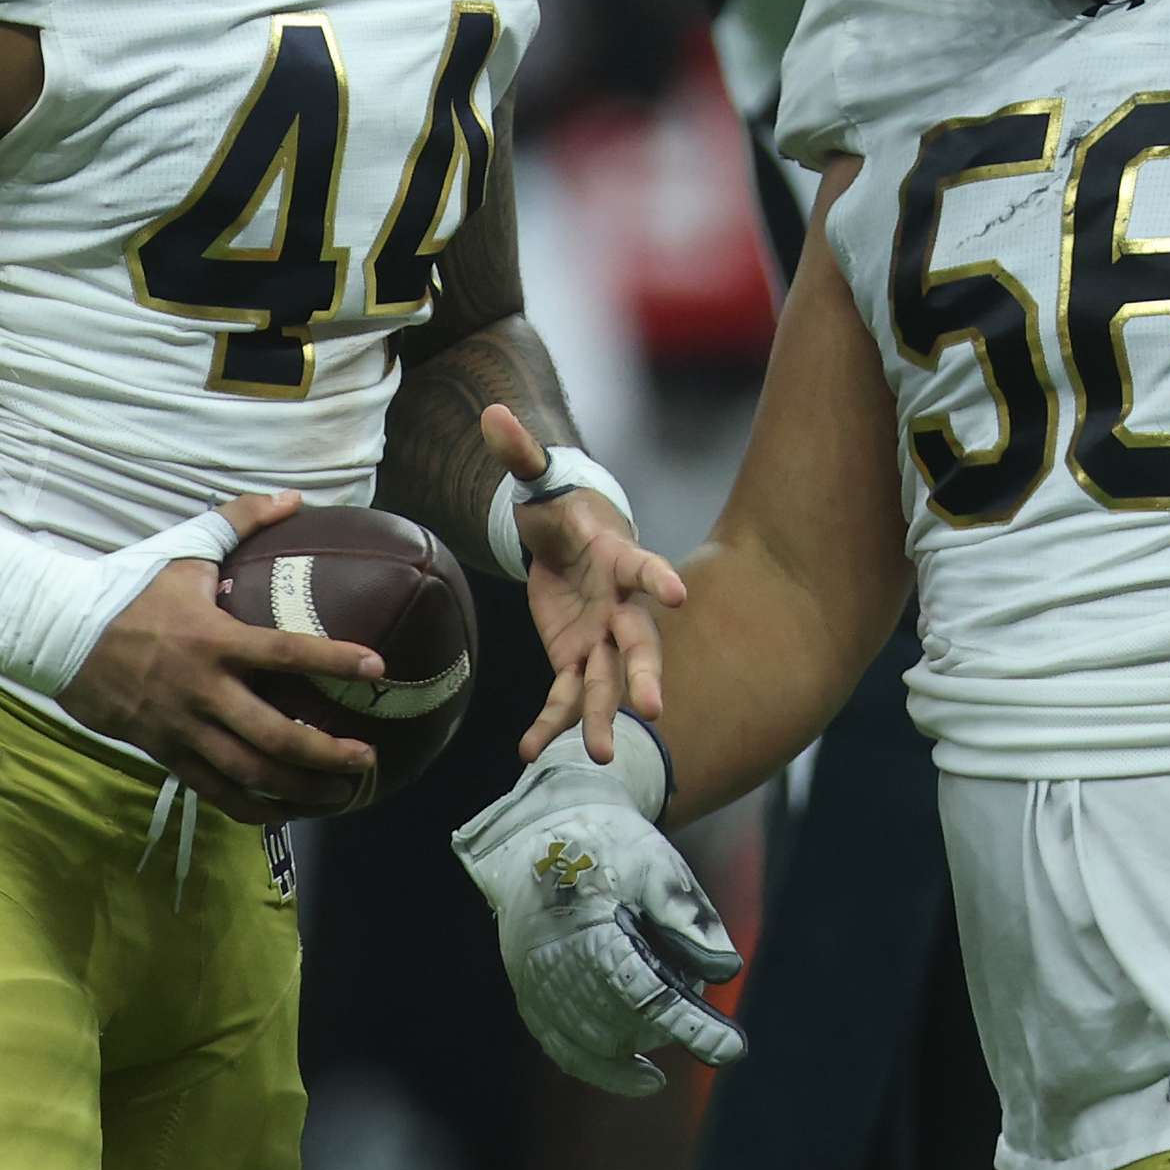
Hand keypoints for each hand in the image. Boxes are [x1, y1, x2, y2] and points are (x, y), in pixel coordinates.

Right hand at [59, 493, 385, 824]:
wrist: (58, 634)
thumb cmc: (128, 589)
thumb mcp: (185, 549)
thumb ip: (240, 519)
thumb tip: (294, 497)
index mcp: (214, 640)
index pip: (286, 652)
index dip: (333, 660)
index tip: (377, 667)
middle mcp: (202, 691)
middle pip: (273, 735)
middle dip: (325, 752)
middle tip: (366, 757)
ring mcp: (182, 728)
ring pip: (247, 773)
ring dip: (297, 788)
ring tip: (340, 793)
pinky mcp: (163, 752)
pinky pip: (212, 791)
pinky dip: (251, 808)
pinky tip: (285, 812)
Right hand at [452, 735, 745, 1095]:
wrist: (540, 828)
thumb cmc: (606, 841)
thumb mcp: (657, 862)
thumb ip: (689, 915)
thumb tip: (728, 970)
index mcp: (588, 931)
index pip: (647, 996)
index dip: (691, 1027)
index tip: (731, 1049)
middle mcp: (553, 967)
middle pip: (622, 1025)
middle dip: (670, 1028)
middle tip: (707, 1020)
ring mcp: (535, 986)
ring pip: (591, 1046)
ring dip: (637, 1049)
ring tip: (674, 1039)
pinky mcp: (528, 994)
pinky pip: (563, 1048)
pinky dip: (600, 1067)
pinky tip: (641, 1077)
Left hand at [487, 406, 688, 765]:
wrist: (565, 539)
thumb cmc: (559, 506)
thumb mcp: (537, 480)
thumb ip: (520, 453)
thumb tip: (492, 414)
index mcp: (616, 557)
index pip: (642, 566)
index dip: (658, 578)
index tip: (677, 596)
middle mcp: (618, 604)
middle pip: (637, 642)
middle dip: (643, 673)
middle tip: (653, 708)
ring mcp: (600, 636)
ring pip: (608, 681)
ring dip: (603, 717)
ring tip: (597, 755)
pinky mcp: (575, 657)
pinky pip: (566, 696)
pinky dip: (550, 723)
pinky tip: (530, 752)